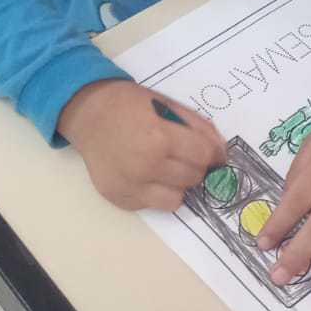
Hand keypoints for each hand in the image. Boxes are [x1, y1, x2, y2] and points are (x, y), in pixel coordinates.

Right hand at [58, 79, 224, 210]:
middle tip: (183, 154)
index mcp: (160, 137)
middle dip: (195, 166)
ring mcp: (131, 186)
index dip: (213, 154)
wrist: (89, 115)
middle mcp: (146, 166)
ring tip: (166, 166)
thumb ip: (199, 128)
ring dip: (179, 183)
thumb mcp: (169, 105)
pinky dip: (158, 193)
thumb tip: (221, 153)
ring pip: (178, 198)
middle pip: (193, 178)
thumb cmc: (132, 106)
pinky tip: (147, 175)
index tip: (212, 153)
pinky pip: (155, 205)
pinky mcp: (121, 199)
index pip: (204, 156)